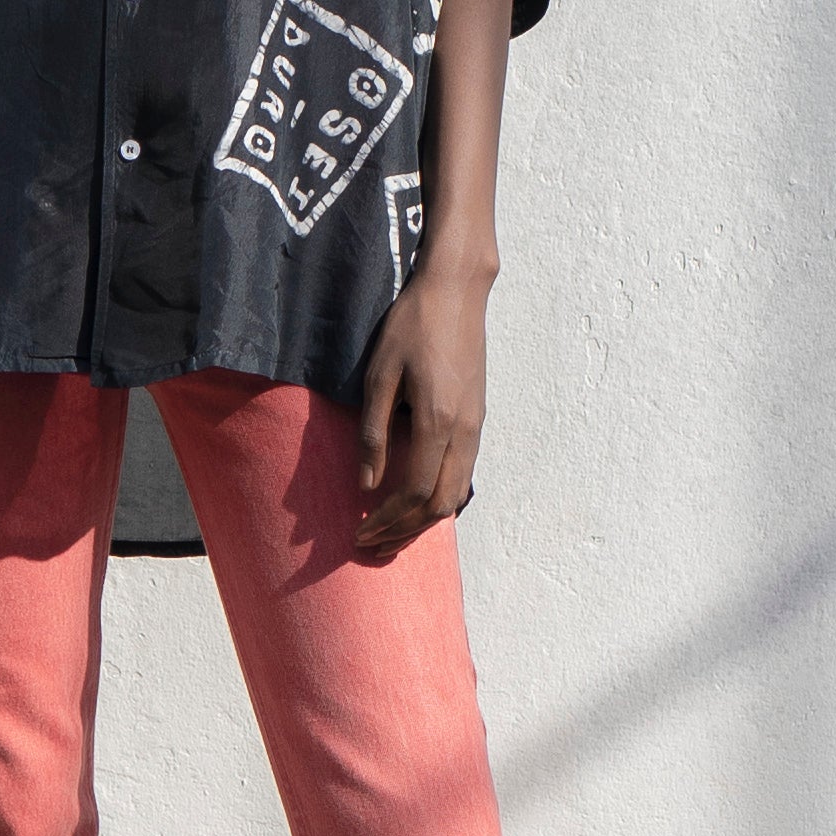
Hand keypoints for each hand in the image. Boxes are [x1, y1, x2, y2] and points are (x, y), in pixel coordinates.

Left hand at [355, 261, 489, 562]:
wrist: (456, 291)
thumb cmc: (412, 326)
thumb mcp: (379, 376)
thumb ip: (373, 433)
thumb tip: (367, 485)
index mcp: (438, 421)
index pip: (414, 493)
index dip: (386, 521)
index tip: (359, 533)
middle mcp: (464, 431)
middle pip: (440, 505)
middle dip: (403, 531)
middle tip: (370, 543)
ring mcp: (476, 426)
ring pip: (456, 494)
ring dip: (421, 520)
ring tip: (389, 530)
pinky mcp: (477, 418)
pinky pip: (462, 474)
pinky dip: (437, 498)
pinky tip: (412, 499)